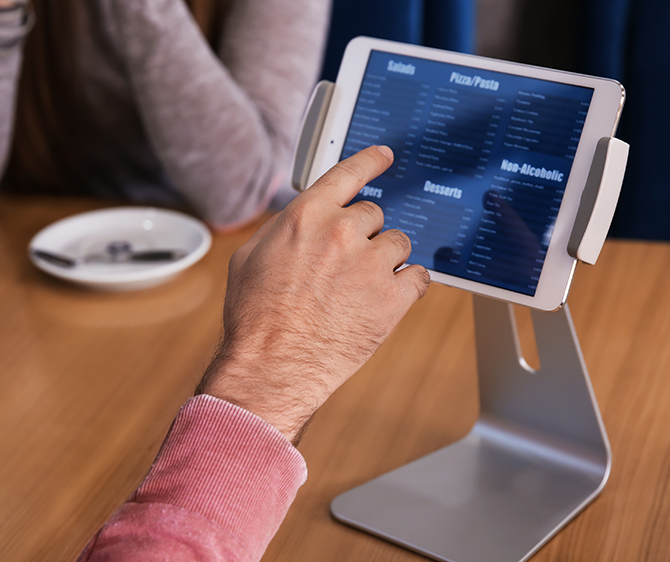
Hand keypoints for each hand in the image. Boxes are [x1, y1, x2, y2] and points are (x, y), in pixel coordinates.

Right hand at [197, 146, 429, 442]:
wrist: (272, 365)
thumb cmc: (255, 317)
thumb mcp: (250, 257)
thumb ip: (283, 229)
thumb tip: (300, 220)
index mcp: (307, 216)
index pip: (348, 173)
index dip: (370, 161)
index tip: (384, 156)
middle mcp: (342, 232)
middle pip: (375, 214)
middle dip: (364, 236)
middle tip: (346, 265)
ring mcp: (370, 264)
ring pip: (399, 243)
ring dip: (386, 261)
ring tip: (361, 287)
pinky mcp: (392, 298)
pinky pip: (419, 277)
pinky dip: (408, 286)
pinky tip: (387, 299)